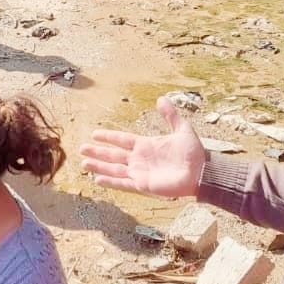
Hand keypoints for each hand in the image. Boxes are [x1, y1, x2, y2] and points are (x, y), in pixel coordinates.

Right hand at [81, 96, 204, 198]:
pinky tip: (98, 180)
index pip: (122, 140)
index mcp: (146, 145)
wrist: (201, 173)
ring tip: (84, 163)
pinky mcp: (143, 185)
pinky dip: (110, 182)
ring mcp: (140, 173)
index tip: (94, 134)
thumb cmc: (193, 153)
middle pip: (113, 154)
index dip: (108, 137)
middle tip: (81, 148)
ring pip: (114, 169)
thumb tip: (161, 99)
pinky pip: (123, 183)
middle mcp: (140, 159)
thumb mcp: (182, 129)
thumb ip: (170, 115)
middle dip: (98, 151)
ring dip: (99, 166)